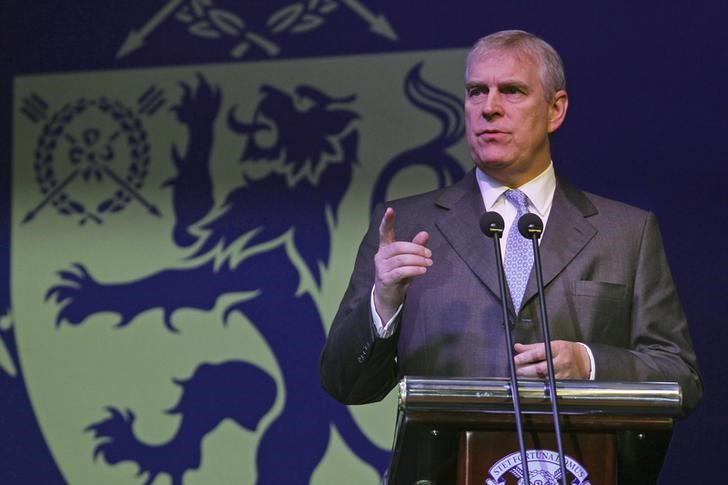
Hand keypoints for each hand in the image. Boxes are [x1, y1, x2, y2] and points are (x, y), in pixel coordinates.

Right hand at [373, 207, 431, 322]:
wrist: (388, 298)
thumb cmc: (399, 276)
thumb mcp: (409, 261)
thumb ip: (416, 247)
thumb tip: (425, 233)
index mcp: (385, 249)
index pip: (384, 232)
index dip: (387, 221)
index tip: (390, 210)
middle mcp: (380, 256)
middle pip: (398, 247)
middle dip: (416, 248)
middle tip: (429, 253)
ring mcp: (381, 268)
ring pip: (400, 259)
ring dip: (417, 260)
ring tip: (429, 262)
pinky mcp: (385, 279)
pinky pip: (400, 272)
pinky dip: (413, 270)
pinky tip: (423, 270)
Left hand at [513, 341, 590, 378]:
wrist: (587, 361)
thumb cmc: (567, 351)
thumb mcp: (552, 344)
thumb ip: (533, 347)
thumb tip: (517, 347)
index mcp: (558, 349)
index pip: (539, 353)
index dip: (526, 357)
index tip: (516, 360)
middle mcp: (561, 362)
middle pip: (541, 369)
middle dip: (526, 370)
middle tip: (516, 370)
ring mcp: (564, 375)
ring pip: (544, 379)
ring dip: (531, 379)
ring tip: (521, 378)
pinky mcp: (566, 384)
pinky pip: (550, 386)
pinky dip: (540, 385)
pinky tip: (532, 384)